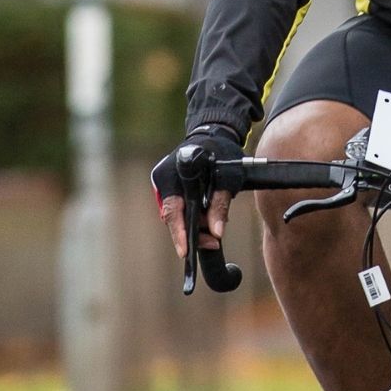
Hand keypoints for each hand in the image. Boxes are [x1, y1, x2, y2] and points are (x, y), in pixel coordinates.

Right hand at [151, 124, 243, 257]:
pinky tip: (207, 220)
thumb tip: (217, 233)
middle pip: (174, 216)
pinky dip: (193, 216)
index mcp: (173, 172)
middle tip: (213, 242)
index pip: (172, 209)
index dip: (179, 232)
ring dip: (195, 225)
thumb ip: (220, 205)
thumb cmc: (222, 155)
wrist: (215, 138)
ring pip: (177, 215)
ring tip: (214, 230)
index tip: (185, 252)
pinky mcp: (169, 187)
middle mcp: (163, 178)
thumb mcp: (228, 178)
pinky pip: (180, 208)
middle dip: (192, 232)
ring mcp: (164, 183)